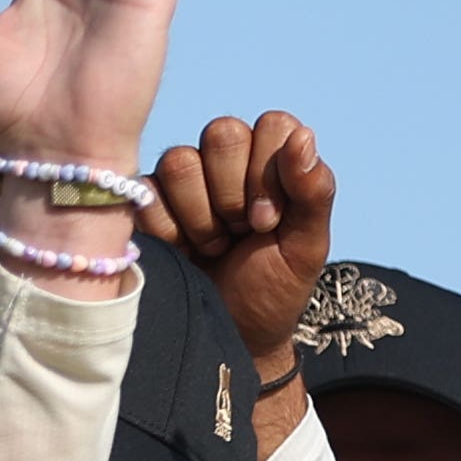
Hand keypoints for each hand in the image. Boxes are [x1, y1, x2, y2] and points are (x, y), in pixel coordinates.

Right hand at [151, 110, 335, 371]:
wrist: (232, 336)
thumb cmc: (274, 290)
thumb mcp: (306, 246)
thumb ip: (314, 191)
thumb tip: (303, 136)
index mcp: (273, 159)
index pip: (271, 125)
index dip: (269, 174)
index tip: (269, 221)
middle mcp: (227, 159)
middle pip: (222, 133)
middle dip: (233, 195)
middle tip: (241, 233)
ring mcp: (185, 180)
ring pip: (181, 160)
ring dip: (201, 216)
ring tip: (213, 245)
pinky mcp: (148, 203)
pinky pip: (147, 191)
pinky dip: (168, 229)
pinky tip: (182, 251)